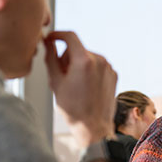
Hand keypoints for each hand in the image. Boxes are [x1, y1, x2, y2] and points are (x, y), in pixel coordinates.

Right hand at [44, 31, 116, 145]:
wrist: (93, 127)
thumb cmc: (73, 108)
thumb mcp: (55, 82)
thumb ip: (50, 58)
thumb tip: (48, 43)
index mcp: (84, 60)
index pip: (70, 36)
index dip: (57, 35)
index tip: (51, 39)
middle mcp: (100, 60)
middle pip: (78, 49)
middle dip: (67, 58)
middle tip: (62, 76)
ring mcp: (109, 68)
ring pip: (88, 58)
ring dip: (78, 65)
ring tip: (75, 85)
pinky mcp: (114, 75)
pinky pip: (98, 66)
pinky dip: (90, 72)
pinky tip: (86, 88)